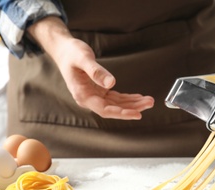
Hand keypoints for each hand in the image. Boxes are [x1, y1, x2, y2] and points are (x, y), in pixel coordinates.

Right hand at [27, 16, 153, 119]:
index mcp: (83, 95)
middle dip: (133, 107)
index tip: (137, 114)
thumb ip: (96, 72)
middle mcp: (89, 99)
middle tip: (149, 102)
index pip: (105, 110)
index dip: (122, 113)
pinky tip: (138, 97)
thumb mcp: (83, 59)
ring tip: (148, 100)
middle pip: (114, 108)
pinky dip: (128, 98)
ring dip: (133, 103)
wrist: (64, 50)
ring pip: (117, 104)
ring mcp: (95, 96)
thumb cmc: (71, 53)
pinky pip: (116, 98)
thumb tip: (111, 83)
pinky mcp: (99, 91)